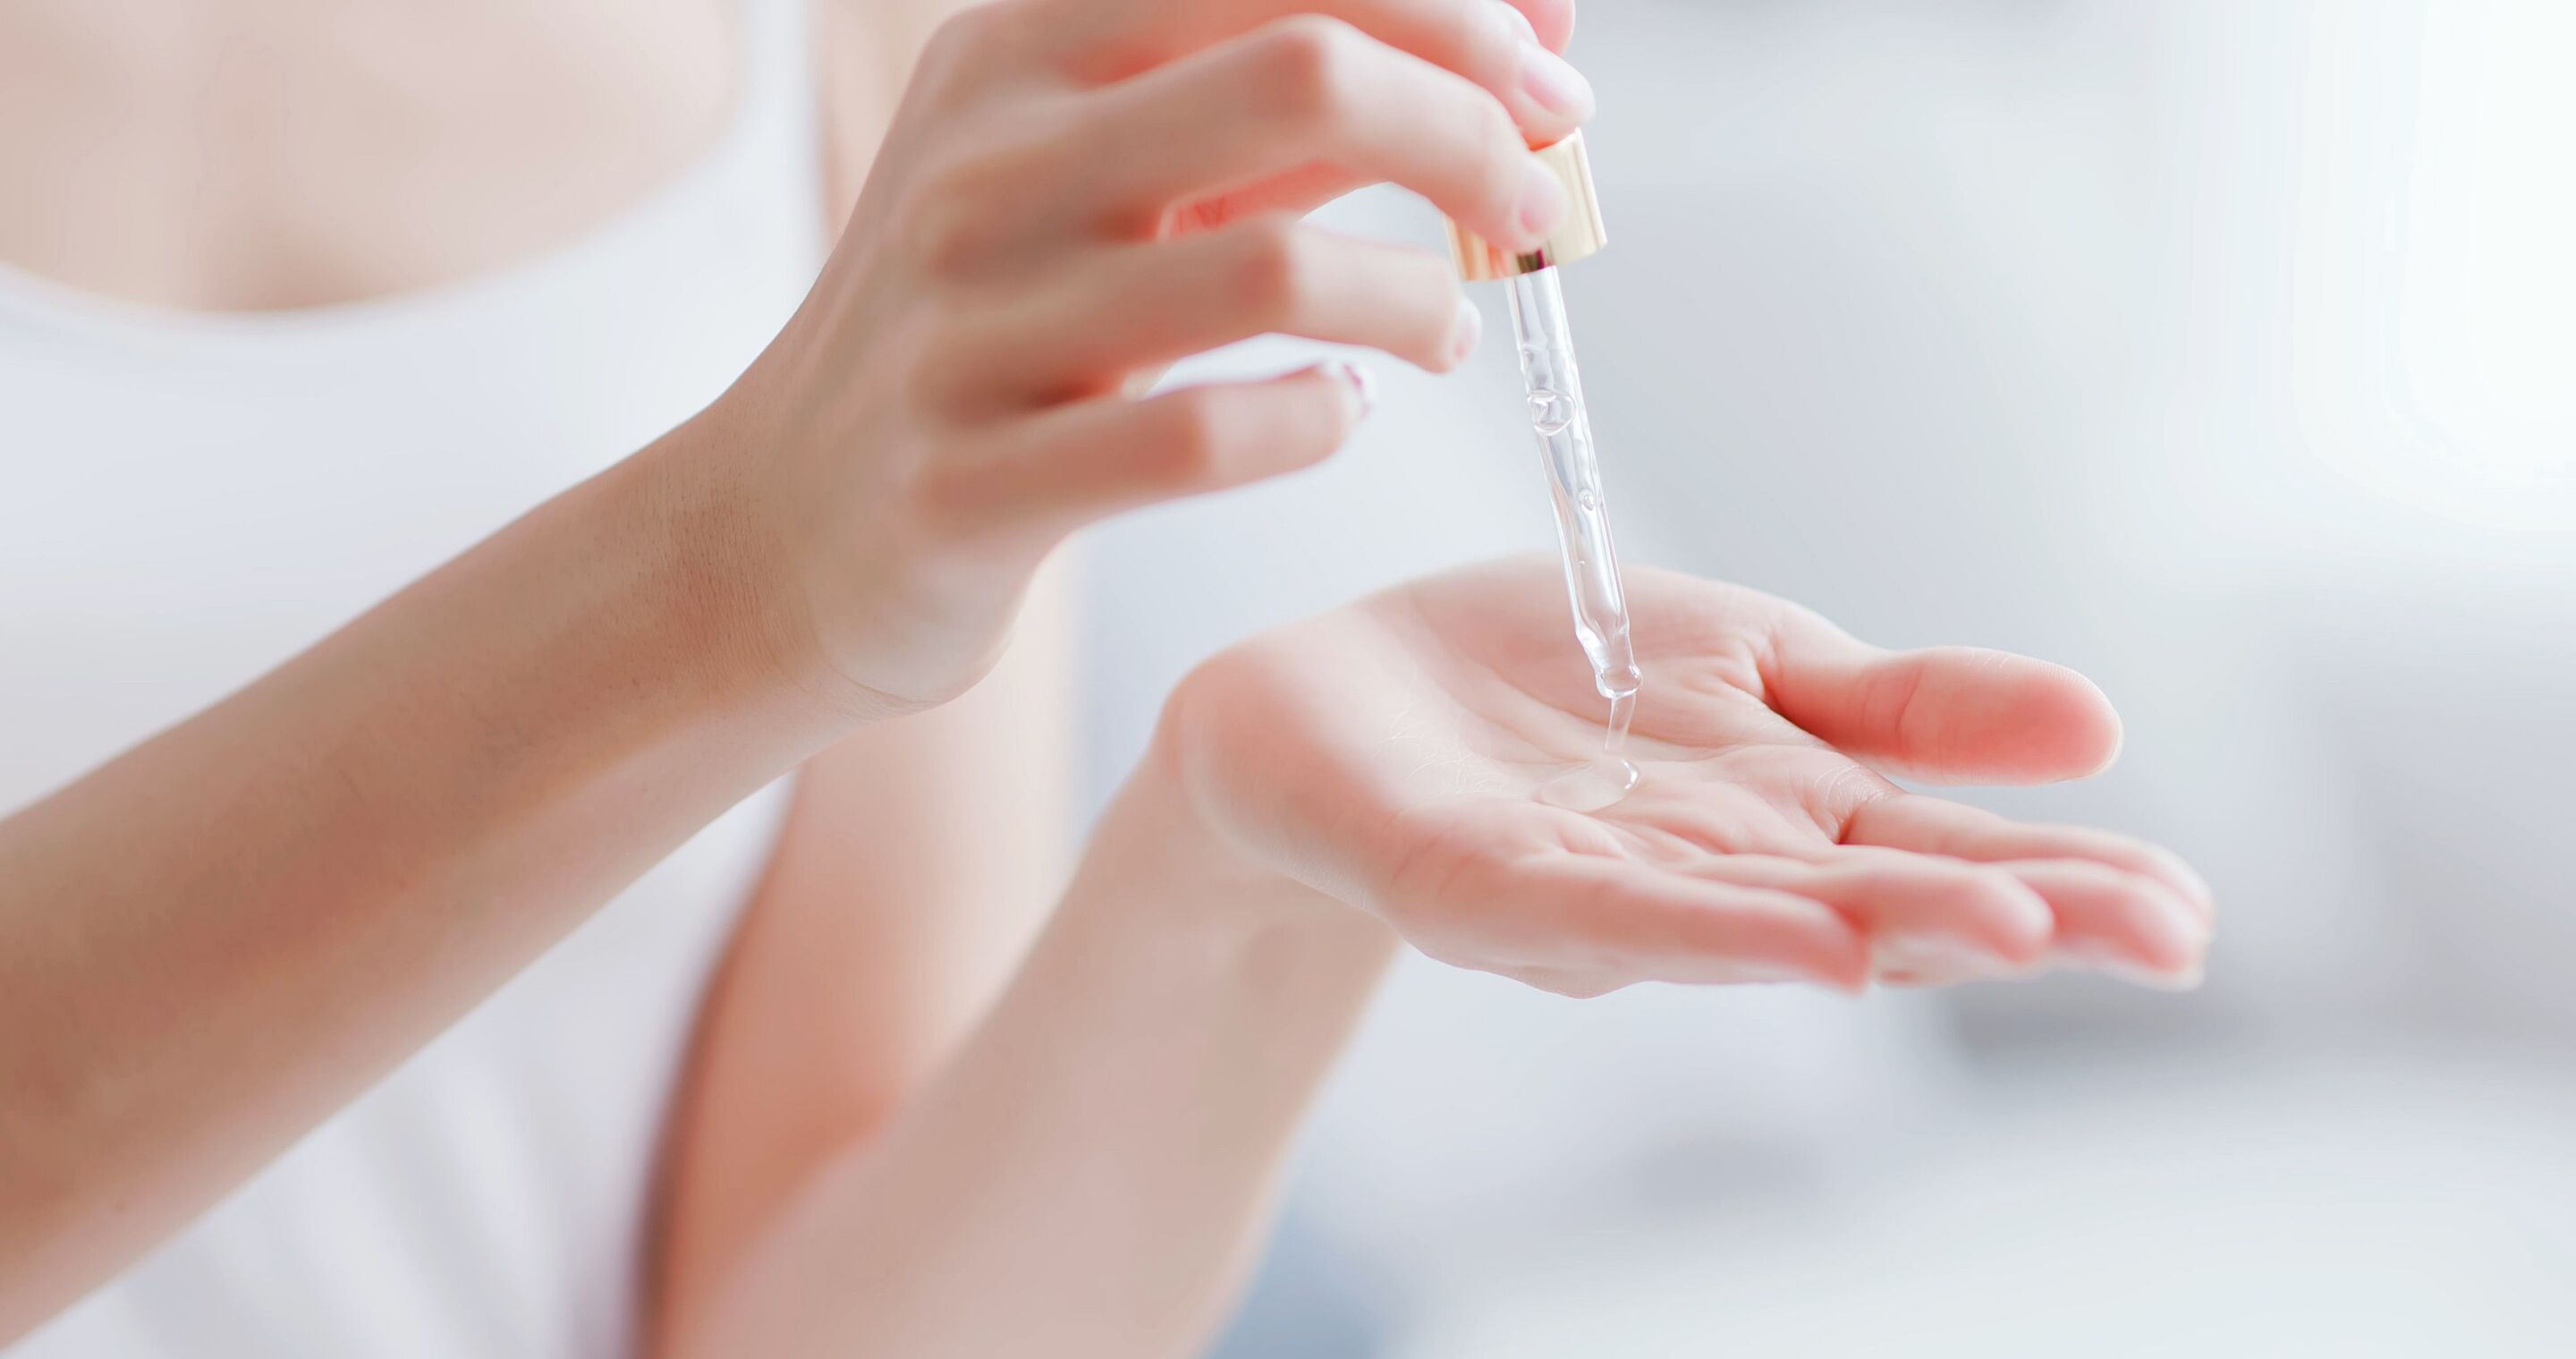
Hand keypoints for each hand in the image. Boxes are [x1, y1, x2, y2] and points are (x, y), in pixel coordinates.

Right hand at [700, 0, 1595, 713]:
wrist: (785, 526)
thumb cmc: (990, 328)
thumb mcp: (1105, 176)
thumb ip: (1287, 104)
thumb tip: (1530, 34)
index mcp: (1017, 51)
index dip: (1459, 16)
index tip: (1554, 88)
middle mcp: (982, 164)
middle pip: (1307, 76)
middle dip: (1473, 134)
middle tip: (1531, 208)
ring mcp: (963, 325)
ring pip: (1274, 268)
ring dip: (1417, 300)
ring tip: (1444, 332)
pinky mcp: (968, 483)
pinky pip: (1201, 437)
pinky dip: (1316, 421)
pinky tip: (1334, 413)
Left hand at [1160, 559, 2213, 994]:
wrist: (1331, 688)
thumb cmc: (1545, 686)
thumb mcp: (1751, 659)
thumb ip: (1904, 702)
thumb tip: (2103, 721)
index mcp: (1784, 814)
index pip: (1945, 855)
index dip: (2066, 879)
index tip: (2193, 905)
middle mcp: (1711, 876)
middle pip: (1880, 905)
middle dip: (2020, 917)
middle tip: (2166, 934)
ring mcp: (1598, 893)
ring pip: (1760, 920)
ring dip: (1889, 929)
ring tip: (2020, 929)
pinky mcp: (1478, 885)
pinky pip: (1598, 912)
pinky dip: (1703, 925)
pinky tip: (1806, 936)